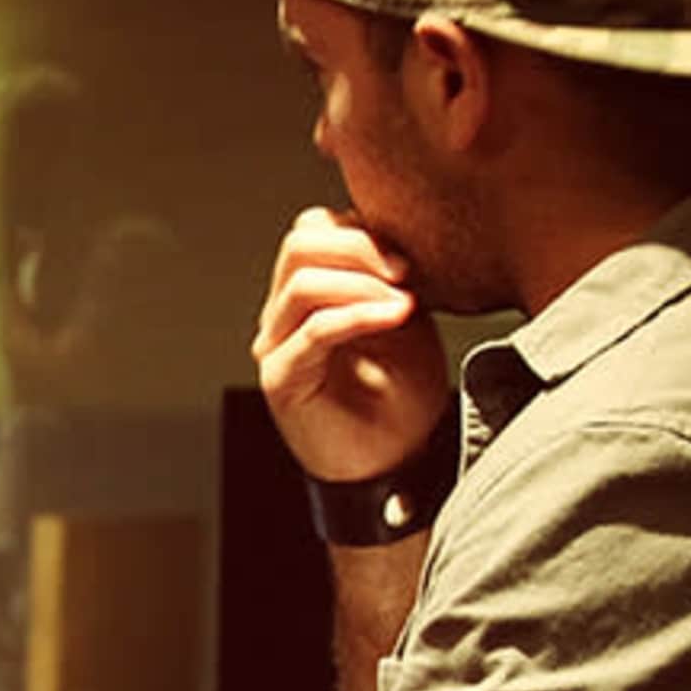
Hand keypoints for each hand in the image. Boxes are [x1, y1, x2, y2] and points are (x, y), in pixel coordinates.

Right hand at [252, 207, 452, 483]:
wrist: (397, 460)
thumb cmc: (401, 393)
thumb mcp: (406, 315)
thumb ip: (391, 275)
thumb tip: (397, 231)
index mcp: (309, 293)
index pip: (315, 230)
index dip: (362, 230)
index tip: (412, 255)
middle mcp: (283, 314)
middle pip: (300, 243)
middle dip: (359, 247)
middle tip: (405, 270)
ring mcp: (278, 345)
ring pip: (303, 282)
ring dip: (362, 284)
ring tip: (405, 303)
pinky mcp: (283, 378)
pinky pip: (314, 330)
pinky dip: (358, 315)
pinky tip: (395, 317)